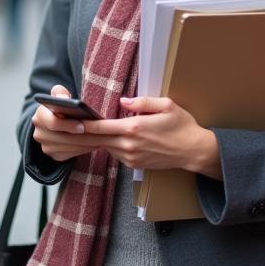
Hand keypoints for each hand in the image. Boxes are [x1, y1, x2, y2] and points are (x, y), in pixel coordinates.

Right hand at [31, 85, 101, 161]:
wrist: (52, 124)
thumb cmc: (60, 108)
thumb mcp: (59, 96)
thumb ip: (60, 92)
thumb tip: (63, 97)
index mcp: (40, 116)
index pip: (53, 122)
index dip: (69, 124)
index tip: (83, 125)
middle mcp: (39, 134)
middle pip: (64, 138)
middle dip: (84, 136)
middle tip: (99, 134)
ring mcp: (46, 147)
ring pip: (70, 147)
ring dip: (87, 144)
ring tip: (101, 138)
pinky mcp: (54, 156)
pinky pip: (71, 155)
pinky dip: (84, 150)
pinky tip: (94, 144)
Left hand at [78, 96, 222, 179]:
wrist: (193, 151)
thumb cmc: (182, 126)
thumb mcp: (166, 105)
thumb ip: (142, 102)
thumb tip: (122, 101)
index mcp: (134, 128)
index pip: (100, 126)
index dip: (84, 123)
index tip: (71, 118)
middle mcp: (129, 145)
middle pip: (98, 139)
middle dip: (84, 132)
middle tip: (71, 123)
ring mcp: (130, 157)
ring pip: (106, 146)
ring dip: (99, 138)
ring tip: (90, 127)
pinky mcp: (133, 164)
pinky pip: (115, 153)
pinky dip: (111, 144)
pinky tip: (111, 136)